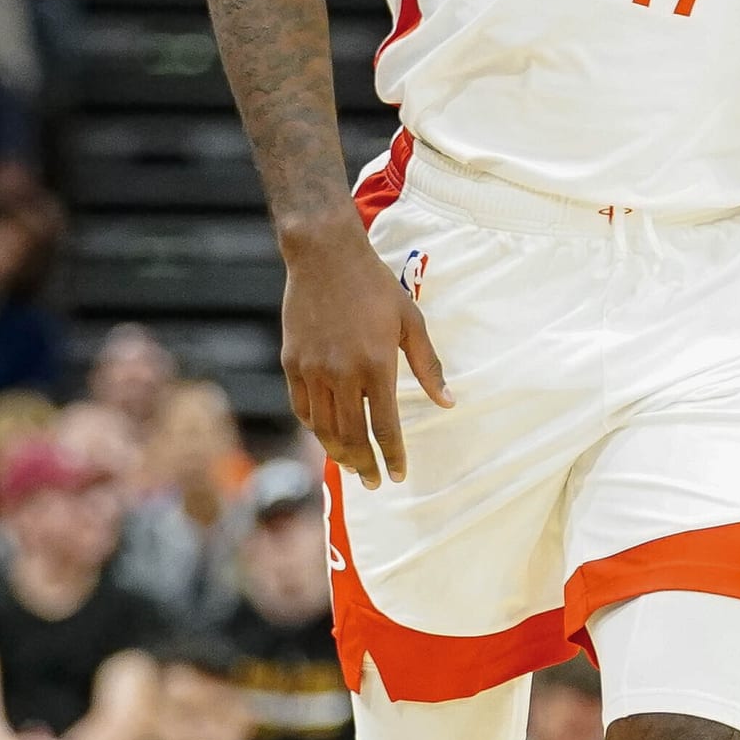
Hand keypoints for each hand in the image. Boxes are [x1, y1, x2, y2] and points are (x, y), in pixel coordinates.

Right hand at [280, 218, 451, 486]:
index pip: (385, 427)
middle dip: (365, 466)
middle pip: (352, 436)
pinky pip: (302, 408)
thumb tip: (448, 402)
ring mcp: (313, 369)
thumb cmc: (374, 286)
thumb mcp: (411, 321)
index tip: (399, 475)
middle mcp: (342, 373)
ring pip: (323, 428)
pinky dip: (315, 428)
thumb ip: (428, 366)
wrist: (324, 256)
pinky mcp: (292, 362)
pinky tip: (326, 435)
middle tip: (374, 483)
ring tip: (352, 467)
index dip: (393, 456)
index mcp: (376, 365)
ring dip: (339, 453)